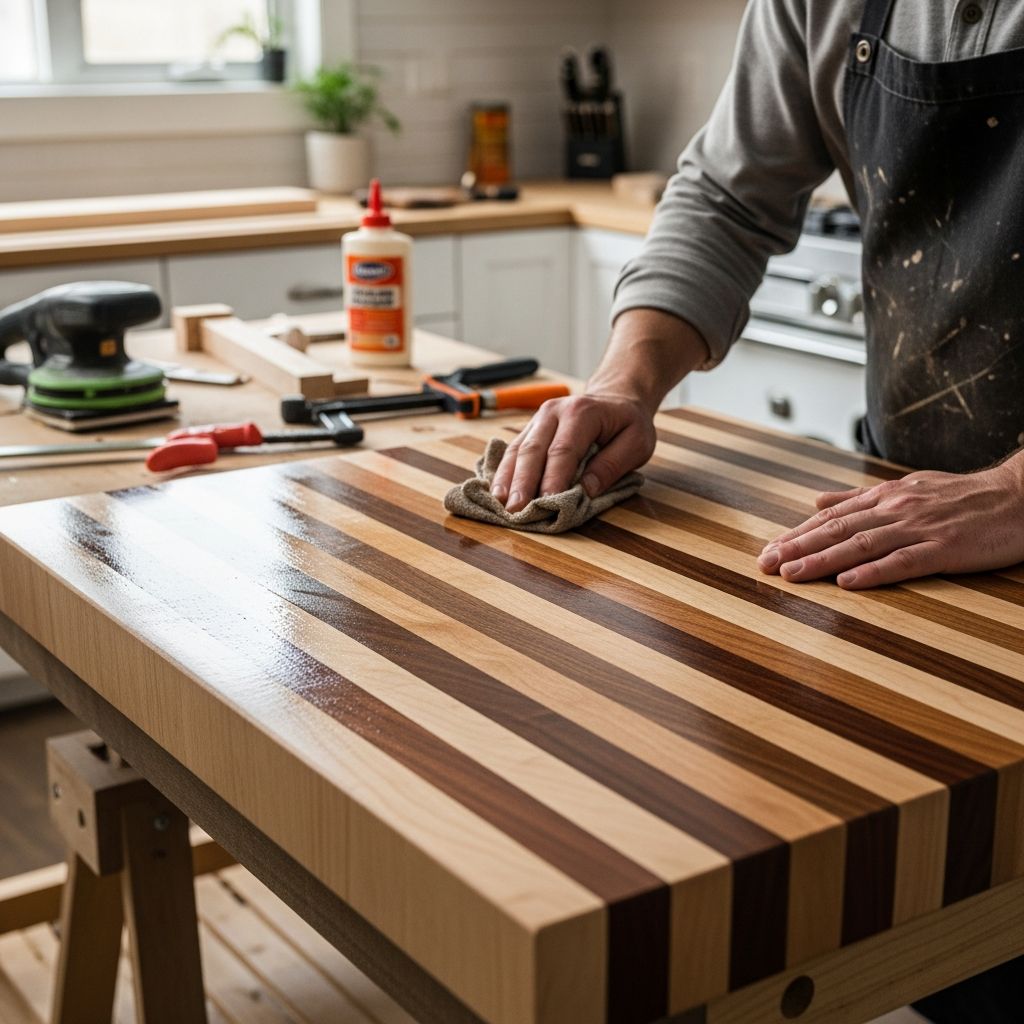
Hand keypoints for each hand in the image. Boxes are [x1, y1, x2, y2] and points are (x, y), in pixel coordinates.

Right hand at [491, 393, 655, 511]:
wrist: (615, 397)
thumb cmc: (628, 423)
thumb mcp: (637, 443)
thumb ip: (613, 465)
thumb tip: (586, 490)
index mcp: (582, 413)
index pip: (563, 450)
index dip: (553, 478)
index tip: (546, 502)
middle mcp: (554, 412)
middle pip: (533, 450)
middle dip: (522, 482)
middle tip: (515, 509)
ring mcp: (538, 419)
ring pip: (517, 449)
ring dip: (507, 478)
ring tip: (500, 503)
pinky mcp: (531, 428)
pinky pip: (513, 449)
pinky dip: (504, 470)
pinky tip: (496, 489)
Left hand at [757, 455, 1023, 588]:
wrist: (1019, 496)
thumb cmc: (962, 496)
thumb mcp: (906, 487)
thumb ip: (859, 497)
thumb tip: (817, 500)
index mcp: (885, 496)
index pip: (831, 518)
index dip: (797, 534)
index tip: (768, 550)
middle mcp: (895, 509)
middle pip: (837, 530)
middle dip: (797, 547)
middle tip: (765, 564)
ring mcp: (919, 528)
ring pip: (861, 545)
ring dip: (823, 560)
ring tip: (792, 574)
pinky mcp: (944, 549)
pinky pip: (903, 562)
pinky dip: (873, 572)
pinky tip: (847, 583)